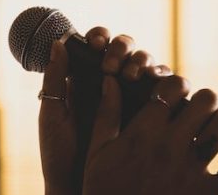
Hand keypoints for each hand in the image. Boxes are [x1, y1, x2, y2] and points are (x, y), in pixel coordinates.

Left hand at [39, 27, 169, 194]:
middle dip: (122, 49)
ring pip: (147, 65)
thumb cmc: (61, 153)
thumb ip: (54, 79)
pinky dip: (163, 82)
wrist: (78, 186)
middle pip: (126, 50)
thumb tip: (58, 42)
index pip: (99, 45)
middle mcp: (112, 84)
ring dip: (143, 63)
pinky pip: (164, 90)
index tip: (95, 44)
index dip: (100, 37)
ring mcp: (133, 97)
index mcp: (87, 78)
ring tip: (132, 77)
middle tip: (111, 65)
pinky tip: (154, 85)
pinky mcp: (152, 114)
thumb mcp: (53, 114)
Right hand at [82, 75, 217, 194]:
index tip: (176, 90)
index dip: (178, 82)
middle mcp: (171, 145)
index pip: (173, 87)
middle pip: (205, 100)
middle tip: (197, 108)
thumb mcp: (98, 150)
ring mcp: (192, 169)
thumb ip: (107, 113)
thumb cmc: (104, 188)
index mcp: (143, 131)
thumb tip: (110, 80)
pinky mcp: (209, 192)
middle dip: (203, 98)